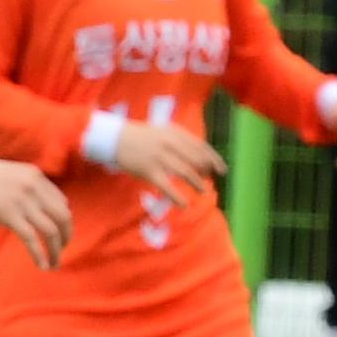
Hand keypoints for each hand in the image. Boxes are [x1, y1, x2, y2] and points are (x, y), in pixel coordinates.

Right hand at [0, 157, 72, 270]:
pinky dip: (40, 255)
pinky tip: (43, 266)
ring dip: (56, 250)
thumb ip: (27, 188)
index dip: (63, 219)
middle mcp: (34, 187)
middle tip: (63, 248)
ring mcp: (23, 202)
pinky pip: (32, 239)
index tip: (59, 231)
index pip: (62, 201)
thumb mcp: (11, 175)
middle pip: (63, 216)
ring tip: (56, 262)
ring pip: (51, 231)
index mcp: (36, 176)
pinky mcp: (9, 215)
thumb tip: (37, 211)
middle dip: (67, 235)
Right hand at [106, 117, 225, 200]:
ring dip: (197, 183)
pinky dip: (178, 197)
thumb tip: (200, 155)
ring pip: (186, 172)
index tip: (222, 169)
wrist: (114, 139)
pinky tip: (185, 205)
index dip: (214, 159)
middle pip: (197, 160)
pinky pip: (167, 187)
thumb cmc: (140, 136)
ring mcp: (160, 157)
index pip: (201, 146)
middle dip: (206, 171)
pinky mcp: (149, 171)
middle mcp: (170, 144)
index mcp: (175, 132)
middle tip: (209, 179)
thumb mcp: (163, 131)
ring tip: (204, 191)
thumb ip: (180, 140)